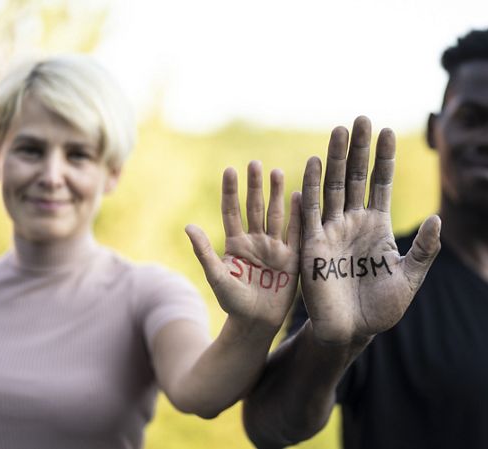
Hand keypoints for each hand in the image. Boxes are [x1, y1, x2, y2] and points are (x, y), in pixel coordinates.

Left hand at [186, 161, 301, 332]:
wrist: (256, 323)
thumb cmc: (232, 303)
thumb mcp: (217, 277)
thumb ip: (204, 252)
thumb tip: (188, 226)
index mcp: (235, 244)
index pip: (232, 211)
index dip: (230, 191)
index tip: (229, 169)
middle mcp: (255, 241)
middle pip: (255, 207)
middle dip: (255, 186)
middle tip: (255, 164)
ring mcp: (274, 248)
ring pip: (275, 215)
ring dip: (277, 194)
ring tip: (277, 171)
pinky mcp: (292, 258)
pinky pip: (296, 233)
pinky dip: (298, 215)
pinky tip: (299, 196)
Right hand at [299, 116, 440, 344]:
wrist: (352, 332)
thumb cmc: (381, 308)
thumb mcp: (409, 277)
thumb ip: (424, 249)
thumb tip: (437, 218)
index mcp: (376, 225)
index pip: (380, 184)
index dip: (384, 158)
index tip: (388, 131)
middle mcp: (353, 222)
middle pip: (356, 177)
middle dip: (360, 148)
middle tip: (361, 118)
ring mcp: (332, 231)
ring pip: (334, 187)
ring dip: (336, 159)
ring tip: (340, 130)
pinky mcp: (313, 245)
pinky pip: (311, 212)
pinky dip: (311, 188)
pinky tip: (313, 163)